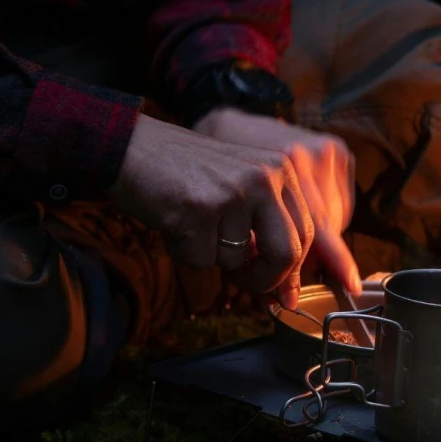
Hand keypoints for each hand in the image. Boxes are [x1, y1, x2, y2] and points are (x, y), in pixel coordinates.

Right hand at [109, 114, 314, 307]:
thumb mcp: (241, 187)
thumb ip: (268, 226)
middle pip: (286, 253)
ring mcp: (234, 192)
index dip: (294, 271)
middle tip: (244, 282)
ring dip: (210, 256)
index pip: (307, 233)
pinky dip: (183, 252)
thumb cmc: (188, 173)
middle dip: (265, 280)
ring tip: (192, 225)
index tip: (287, 295)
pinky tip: (174, 223)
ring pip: (237, 261)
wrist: (133, 146)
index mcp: (282, 169)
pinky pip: (201, 259)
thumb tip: (287, 288)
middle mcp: (265, 177)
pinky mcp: (201, 208)